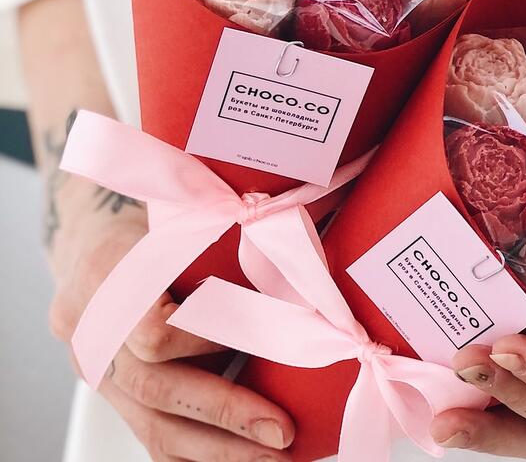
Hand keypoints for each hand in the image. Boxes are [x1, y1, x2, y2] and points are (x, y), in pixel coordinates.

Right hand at [48, 182, 295, 460]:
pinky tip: (241, 458)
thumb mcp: (183, 211)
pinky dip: (199, 455)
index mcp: (108, 273)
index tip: (264, 340)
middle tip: (282, 432)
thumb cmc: (154, 215)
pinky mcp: (109, 395)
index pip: (152, 332)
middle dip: (225, 414)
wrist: (91, 236)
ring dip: (219, 451)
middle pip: (153, 389)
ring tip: (274, 458)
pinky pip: (151, 436)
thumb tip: (311, 247)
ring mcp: (93, 369)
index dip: (207, 343)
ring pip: (151, 428)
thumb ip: (229, 231)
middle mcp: (91, 330)